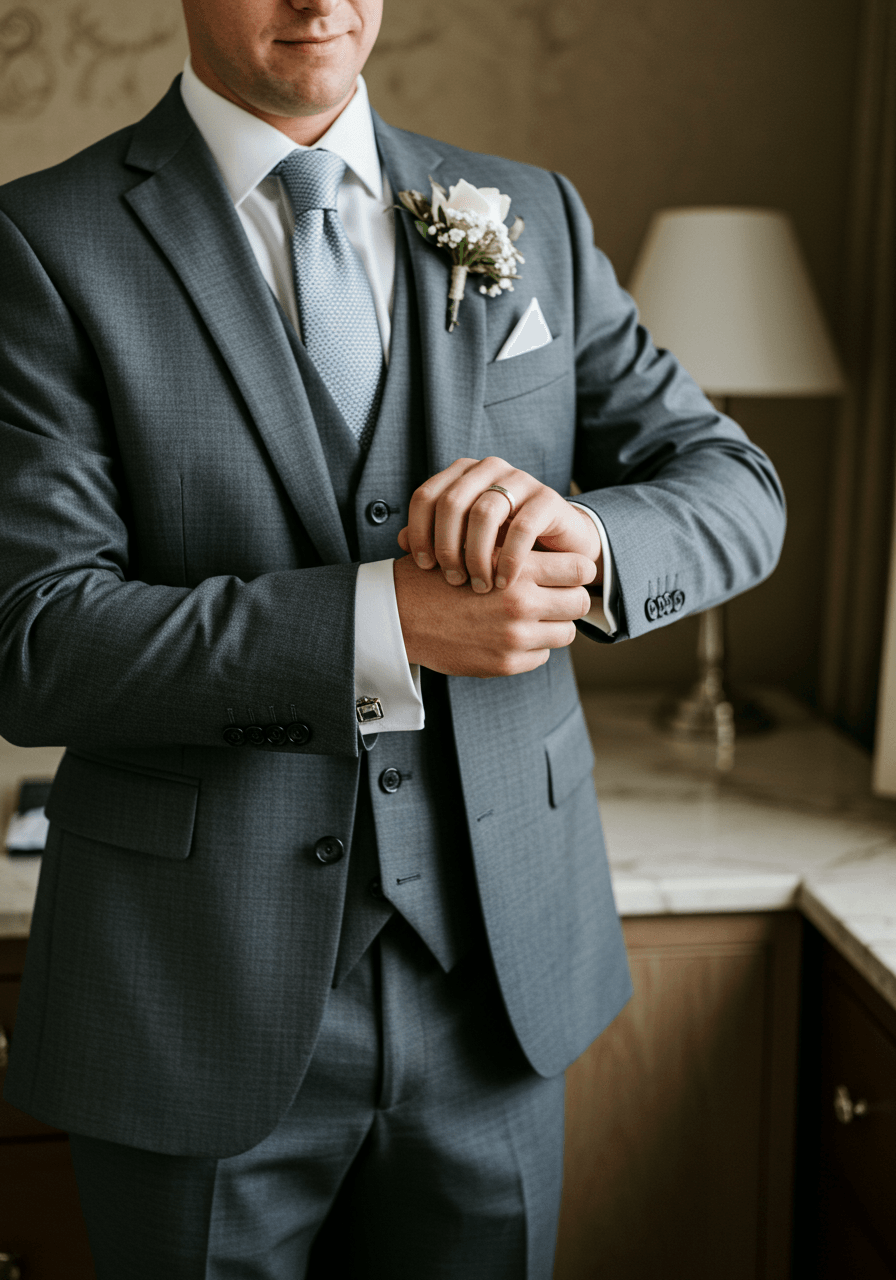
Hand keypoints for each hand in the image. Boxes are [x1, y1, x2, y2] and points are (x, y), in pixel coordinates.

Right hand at [393, 549, 594, 677]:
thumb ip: (517, 548)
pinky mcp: (506, 664)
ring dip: (554, 623)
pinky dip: (532, 646)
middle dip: (570, 597)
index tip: (567, 571)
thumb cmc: (437, 574)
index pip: (582, 568)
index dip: (577, 568)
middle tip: (554, 594)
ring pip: (566, 632)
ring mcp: (515, 638)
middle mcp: (522, 603)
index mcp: (518, 568)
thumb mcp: (477, 548)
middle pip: (580, 602)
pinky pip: (541, 655)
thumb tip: (557, 550)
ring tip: (532, 616)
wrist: (398, 614)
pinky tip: (510, 635)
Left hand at [397, 457, 601, 593]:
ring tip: (479, 585)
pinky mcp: (548, 498)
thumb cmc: (503, 543)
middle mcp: (489, 469)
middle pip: (451, 503)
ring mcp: (520, 479)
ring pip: (485, 514)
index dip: (420, 532)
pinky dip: (509, 559)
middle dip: (447, 547)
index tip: (423, 567)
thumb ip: (433, 536)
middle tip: (453, 580)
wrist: (558, 545)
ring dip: (477, 555)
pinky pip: (522, 527)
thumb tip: (401, 541)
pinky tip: (503, 582)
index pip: (426, 496)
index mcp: (462, 474)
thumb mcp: (464, 540)